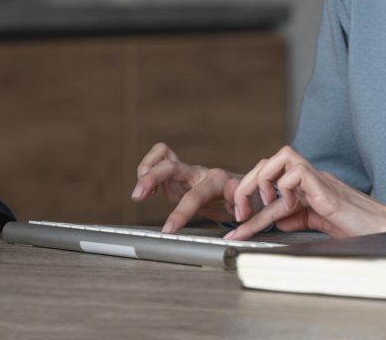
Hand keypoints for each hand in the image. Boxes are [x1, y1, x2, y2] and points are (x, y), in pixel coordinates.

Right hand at [132, 142, 250, 233]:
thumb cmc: (245, 201)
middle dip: (153, 177)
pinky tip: (146, 188)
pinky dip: (149, 168)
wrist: (246, 191)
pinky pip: (161, 159)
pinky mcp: (178, 174)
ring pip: (163, 156)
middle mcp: (199, 172)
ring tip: (139, 192)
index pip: (195, 195)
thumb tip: (230, 190)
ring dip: (147, 168)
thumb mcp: (247, 206)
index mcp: (216, 181)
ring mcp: (188, 171)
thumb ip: (238, 199)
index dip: (181, 212)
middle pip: (172, 167)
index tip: (168, 230)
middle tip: (137, 195)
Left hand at [226, 145, 385, 240]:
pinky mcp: (326, 188)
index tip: (237, 226)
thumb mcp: (320, 223)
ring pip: (281, 156)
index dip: (249, 198)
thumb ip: (299, 218)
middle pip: (270, 161)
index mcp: (307, 185)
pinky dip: (284, 189)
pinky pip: (297, 172)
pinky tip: (290, 207)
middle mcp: (311, 177)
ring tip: (263, 206)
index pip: (271, 178)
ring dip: (263, 180)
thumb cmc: (359, 228)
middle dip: (247, 185)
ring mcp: (319, 179)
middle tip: (240, 213)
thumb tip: (278, 220)